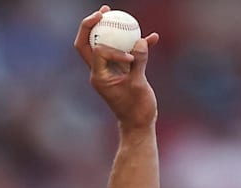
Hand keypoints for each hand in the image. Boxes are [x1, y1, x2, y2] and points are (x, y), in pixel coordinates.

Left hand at [74, 5, 159, 128]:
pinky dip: (136, 44)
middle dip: (91, 25)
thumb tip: (141, 41)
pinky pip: (126, 52)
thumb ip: (139, 62)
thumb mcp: (138, 85)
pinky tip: (152, 37)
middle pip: (88, 43)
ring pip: (105, 44)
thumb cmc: (136, 109)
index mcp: (98, 76)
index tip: (129, 58)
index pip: (97, 51)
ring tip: (111, 11)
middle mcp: (99, 71)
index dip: (112, 48)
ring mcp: (109, 70)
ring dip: (108, 28)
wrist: (138, 124)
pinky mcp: (121, 71)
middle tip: (102, 11)